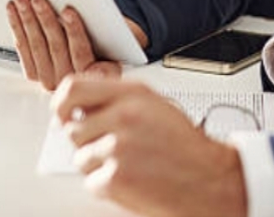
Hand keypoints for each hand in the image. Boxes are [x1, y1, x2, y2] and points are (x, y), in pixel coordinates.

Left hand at [6, 0, 124, 90]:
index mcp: (99, 75)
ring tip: (23, 1)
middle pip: (56, 47)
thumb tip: (102, 14)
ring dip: (27, 21)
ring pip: (37, 48)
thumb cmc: (111, 38)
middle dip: (45, 20)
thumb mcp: (123, 32)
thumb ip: (117, 28)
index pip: (83, 51)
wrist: (102, 50)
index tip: (67, 10)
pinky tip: (14, 12)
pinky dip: (18, 29)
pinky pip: (24, 51)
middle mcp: (74, 82)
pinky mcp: (36, 75)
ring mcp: (52, 81)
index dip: (74, 30)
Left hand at [53, 77, 246, 216]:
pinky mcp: (116, 177)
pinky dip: (108, 187)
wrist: (211, 179)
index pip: (73, 87)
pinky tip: (133, 180)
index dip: (61, 102)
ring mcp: (117, 146)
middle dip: (86, 141)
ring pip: (81, 157)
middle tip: (108, 148)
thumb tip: (83, 106)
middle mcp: (123, 115)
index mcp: (132, 93)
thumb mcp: (155, 106)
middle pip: (73, 128)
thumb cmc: (186, 146)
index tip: (62, 113)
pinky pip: (92, 182)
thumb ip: (118, 100)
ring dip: (99, 165)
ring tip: (129, 165)